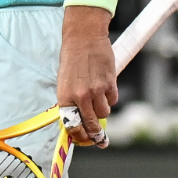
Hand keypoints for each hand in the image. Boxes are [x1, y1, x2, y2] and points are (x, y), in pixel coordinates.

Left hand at [57, 6, 117, 146]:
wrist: (83, 37)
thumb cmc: (72, 59)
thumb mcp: (64, 81)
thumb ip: (71, 101)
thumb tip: (79, 121)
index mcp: (65, 97)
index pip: (72, 126)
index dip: (80, 136)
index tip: (84, 139)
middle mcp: (80, 97)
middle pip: (91, 125)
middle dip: (95, 133)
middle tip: (98, 137)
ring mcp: (96, 91)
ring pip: (104, 113)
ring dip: (102, 110)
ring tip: (98, 96)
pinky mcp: (109, 83)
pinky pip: (113, 100)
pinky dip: (110, 97)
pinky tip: (105, 85)